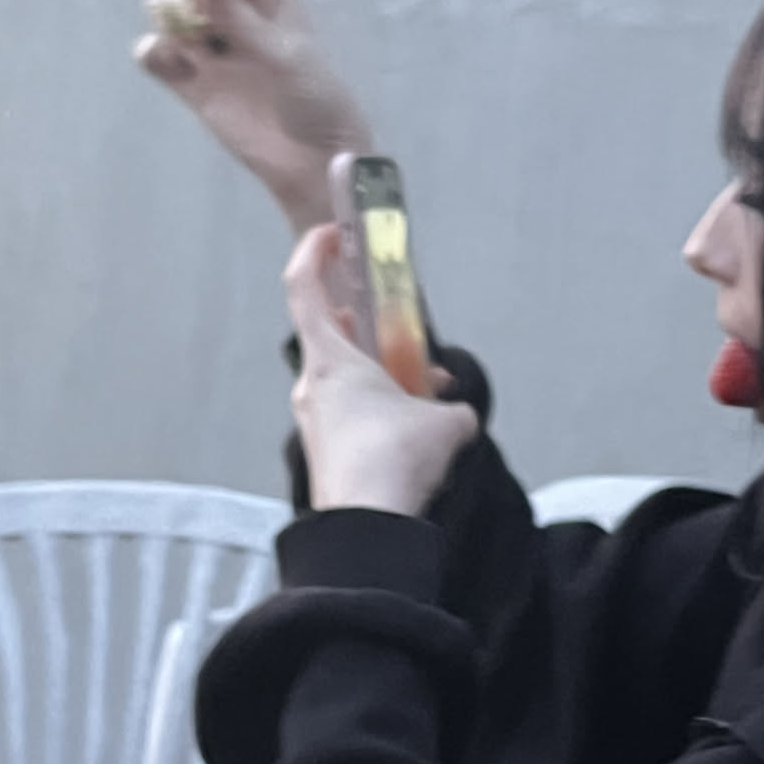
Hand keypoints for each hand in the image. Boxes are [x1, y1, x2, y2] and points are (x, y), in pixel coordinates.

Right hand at [134, 0, 373, 233]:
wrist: (315, 164)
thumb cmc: (316, 103)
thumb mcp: (285, 55)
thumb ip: (241, 19)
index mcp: (271, 8)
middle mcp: (240, 27)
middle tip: (196, 14)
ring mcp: (217, 59)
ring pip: (175, 22)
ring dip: (168, 19)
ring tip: (186, 43)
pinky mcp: (198, 91)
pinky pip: (162, 61)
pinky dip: (153, 53)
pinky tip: (164, 59)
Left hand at [284, 227, 477, 513]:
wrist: (368, 528)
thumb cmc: (393, 462)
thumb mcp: (446, 424)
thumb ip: (454, 409)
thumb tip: (459, 415)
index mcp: (330, 359)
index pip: (304, 286)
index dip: (314, 252)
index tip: (332, 235)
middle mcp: (313, 386)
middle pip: (333, 336)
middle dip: (374, 332)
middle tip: (410, 343)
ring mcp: (315, 422)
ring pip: (347, 381)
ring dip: (383, 378)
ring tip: (428, 399)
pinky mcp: (325, 454)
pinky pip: (351, 416)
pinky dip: (379, 412)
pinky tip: (415, 436)